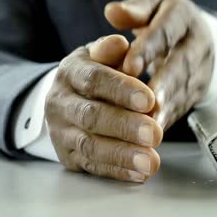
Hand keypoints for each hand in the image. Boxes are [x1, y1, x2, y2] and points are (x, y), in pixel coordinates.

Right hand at [45, 35, 161, 181]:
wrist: (66, 98)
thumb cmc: (94, 74)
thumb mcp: (101, 55)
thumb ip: (111, 50)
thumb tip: (119, 43)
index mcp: (71, 72)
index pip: (94, 80)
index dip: (121, 90)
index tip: (149, 99)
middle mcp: (61, 102)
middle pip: (91, 116)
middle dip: (125, 126)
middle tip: (155, 134)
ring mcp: (62, 132)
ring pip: (90, 145)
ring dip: (123, 155)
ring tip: (151, 161)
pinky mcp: (68, 156)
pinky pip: (92, 166)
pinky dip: (117, 171)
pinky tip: (139, 172)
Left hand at [104, 0, 213, 129]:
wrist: (195, 37)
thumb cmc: (162, 19)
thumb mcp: (150, 5)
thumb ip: (133, 10)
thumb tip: (113, 12)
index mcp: (182, 16)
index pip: (166, 31)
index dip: (149, 49)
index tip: (129, 66)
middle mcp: (197, 44)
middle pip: (181, 65)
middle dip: (164, 85)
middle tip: (147, 103)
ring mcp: (201, 70)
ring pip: (184, 90)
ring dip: (166, 109)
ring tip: (148, 124)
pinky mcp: (197, 92)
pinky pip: (182, 106)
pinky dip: (167, 120)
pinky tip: (153, 133)